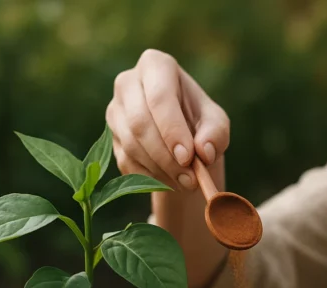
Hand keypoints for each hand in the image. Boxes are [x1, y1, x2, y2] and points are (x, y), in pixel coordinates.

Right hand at [106, 49, 229, 190]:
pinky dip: (151, 177)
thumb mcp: (216, 123)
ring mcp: (114, 110)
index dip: (172, 130)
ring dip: (161, 170)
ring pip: (131, 145)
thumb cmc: (200, 122)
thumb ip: (216, 134)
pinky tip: (171, 180)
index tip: (188, 157)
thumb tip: (203, 151)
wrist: (181, 137)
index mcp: (156, 66)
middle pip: (140, 123)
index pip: (159, 97)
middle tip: (190, 178)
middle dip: (166, 156)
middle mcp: (127, 82)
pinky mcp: (110, 137)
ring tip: (186, 182)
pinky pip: (126, 162)